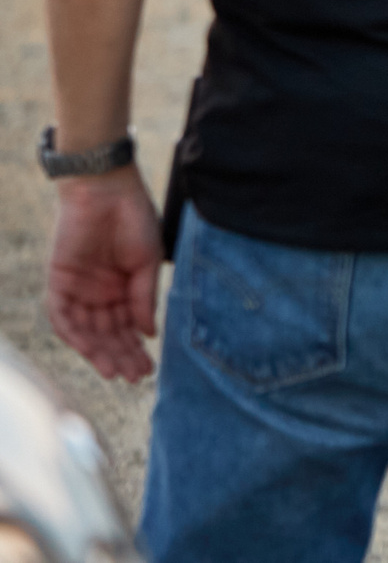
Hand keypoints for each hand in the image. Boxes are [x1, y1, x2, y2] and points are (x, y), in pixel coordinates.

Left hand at [48, 170, 162, 381]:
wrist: (107, 190)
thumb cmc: (134, 219)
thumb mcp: (148, 262)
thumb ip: (144, 298)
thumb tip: (149, 333)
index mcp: (121, 288)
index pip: (126, 328)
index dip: (136, 349)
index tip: (148, 369)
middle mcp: (98, 293)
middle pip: (106, 334)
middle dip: (121, 356)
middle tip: (135, 376)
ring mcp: (77, 289)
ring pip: (85, 331)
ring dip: (99, 352)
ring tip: (115, 370)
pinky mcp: (58, 282)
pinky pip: (62, 315)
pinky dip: (74, 333)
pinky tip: (91, 349)